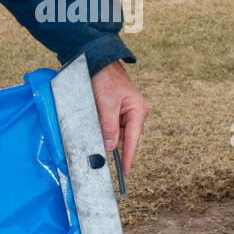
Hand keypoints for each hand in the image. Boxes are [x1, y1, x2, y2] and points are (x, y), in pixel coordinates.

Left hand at [90, 61, 147, 176]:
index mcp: (138, 110)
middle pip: (124, 138)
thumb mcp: (106, 104)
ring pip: (115, 132)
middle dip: (112, 144)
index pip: (133, 140)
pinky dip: (102, 128)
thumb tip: (110, 146)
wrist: (98, 59)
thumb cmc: (105, 78)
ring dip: (105, 134)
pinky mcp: (115, 109)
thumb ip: (109, 126)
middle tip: (100, 152)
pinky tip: (95, 125)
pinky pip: (110, 124)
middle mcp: (134, 112)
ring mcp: (125, 111)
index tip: (126, 173)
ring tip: (95, 129)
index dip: (129, 157)